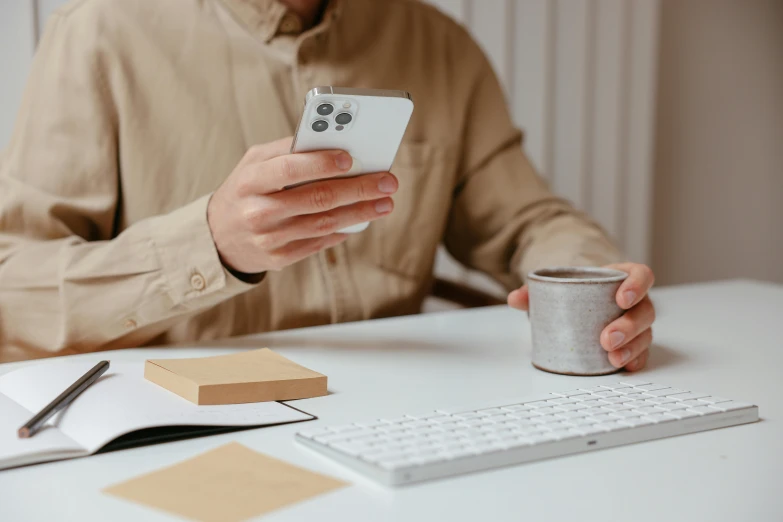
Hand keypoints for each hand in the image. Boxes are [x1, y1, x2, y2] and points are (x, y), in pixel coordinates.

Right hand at [207, 137, 397, 273]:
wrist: (216, 238)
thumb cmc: (244, 190)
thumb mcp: (253, 164)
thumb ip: (286, 150)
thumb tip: (331, 141)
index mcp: (250, 181)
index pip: (289, 170)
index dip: (321, 163)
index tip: (351, 158)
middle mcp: (258, 212)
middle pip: (316, 198)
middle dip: (357, 189)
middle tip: (387, 182)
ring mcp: (269, 239)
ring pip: (323, 224)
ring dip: (360, 213)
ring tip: (385, 203)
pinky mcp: (279, 258)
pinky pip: (318, 243)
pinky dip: (342, 230)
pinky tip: (361, 220)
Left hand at [508, 263, 655, 371]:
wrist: (576, 302)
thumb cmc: (574, 291)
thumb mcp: (557, 285)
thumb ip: (536, 290)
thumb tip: (514, 298)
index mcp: (620, 278)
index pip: (641, 275)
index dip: (637, 286)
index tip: (621, 299)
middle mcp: (635, 301)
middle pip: (645, 310)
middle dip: (629, 326)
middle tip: (606, 338)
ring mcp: (636, 323)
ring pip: (645, 334)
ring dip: (632, 347)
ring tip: (612, 357)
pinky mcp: (633, 343)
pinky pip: (642, 352)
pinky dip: (635, 360)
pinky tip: (624, 367)